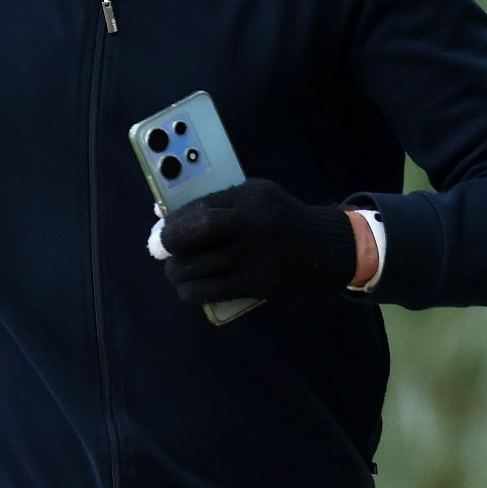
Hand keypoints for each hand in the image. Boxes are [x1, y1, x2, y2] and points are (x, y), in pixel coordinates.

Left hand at [157, 178, 359, 304]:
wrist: (326, 250)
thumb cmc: (281, 222)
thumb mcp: (258, 199)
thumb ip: (222, 205)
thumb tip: (169, 217)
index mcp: (251, 195)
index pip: (203, 204)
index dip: (175, 218)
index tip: (161, 228)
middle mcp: (254, 222)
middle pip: (200, 230)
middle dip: (171, 241)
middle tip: (160, 250)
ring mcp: (257, 255)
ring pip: (202, 264)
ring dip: (178, 271)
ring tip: (174, 271)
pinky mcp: (259, 283)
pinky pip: (213, 290)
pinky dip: (192, 292)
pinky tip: (187, 290)